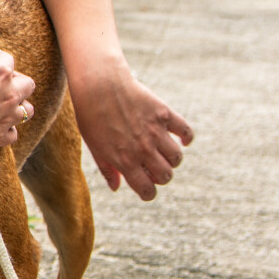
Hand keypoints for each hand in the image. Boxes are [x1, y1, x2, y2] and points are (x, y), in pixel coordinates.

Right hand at [0, 36, 35, 152]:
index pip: (8, 59)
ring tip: (1, 104)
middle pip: (27, 85)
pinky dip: (6, 128)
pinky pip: (13, 133)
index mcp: (2, 72)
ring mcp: (7, 118)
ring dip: (17, 105)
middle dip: (15, 81)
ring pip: (26, 110)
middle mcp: (11, 94)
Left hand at [72, 67, 193, 200]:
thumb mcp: (94, 147)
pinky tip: (180, 139)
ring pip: (176, 158)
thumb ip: (107, 169)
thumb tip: (116, 188)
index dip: (148, 193)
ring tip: (161, 151)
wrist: (98, 86)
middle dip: (160, 176)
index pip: (147, 190)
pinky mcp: (164, 114)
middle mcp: (143, 149)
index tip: (146, 188)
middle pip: (165, 175)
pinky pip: (186, 132)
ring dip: (171, 159)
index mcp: (125, 161)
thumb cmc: (91, 117)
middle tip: (152, 168)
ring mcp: (155, 132)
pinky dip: (187, 138)